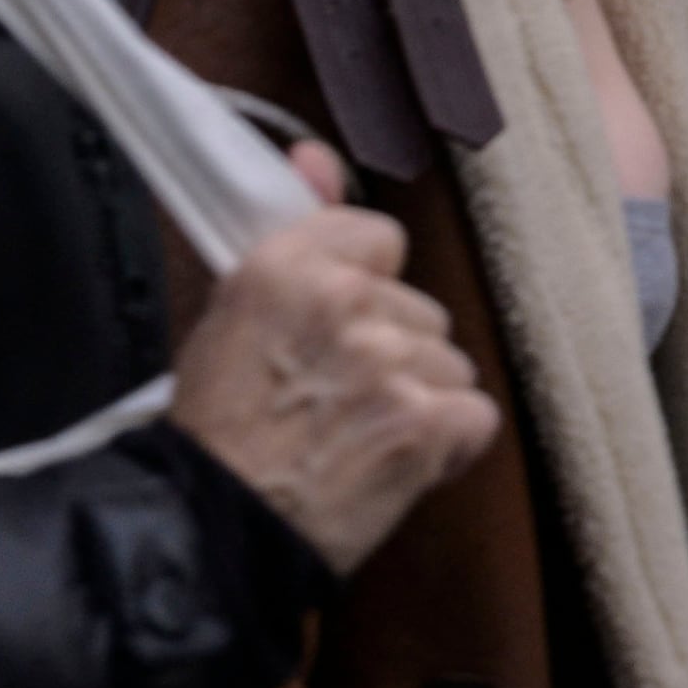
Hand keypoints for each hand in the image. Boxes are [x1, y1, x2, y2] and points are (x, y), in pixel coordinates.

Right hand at [172, 142, 501, 572]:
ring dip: (419, 404)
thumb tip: (315, 154)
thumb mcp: (236, 317)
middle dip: (393, 356)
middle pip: (420, 311)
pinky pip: (474, 417)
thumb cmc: (220, 437)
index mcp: (285, 265)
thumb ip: (293, 225)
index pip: (380, 240)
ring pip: (449, 365)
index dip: (365, 292)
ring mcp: (388, 361)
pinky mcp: (423, 422)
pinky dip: (447, 449)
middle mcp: (342, 301)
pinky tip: (395, 467)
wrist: (213, 532)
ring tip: (356, 440)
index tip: (336, 332)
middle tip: (334, 402)